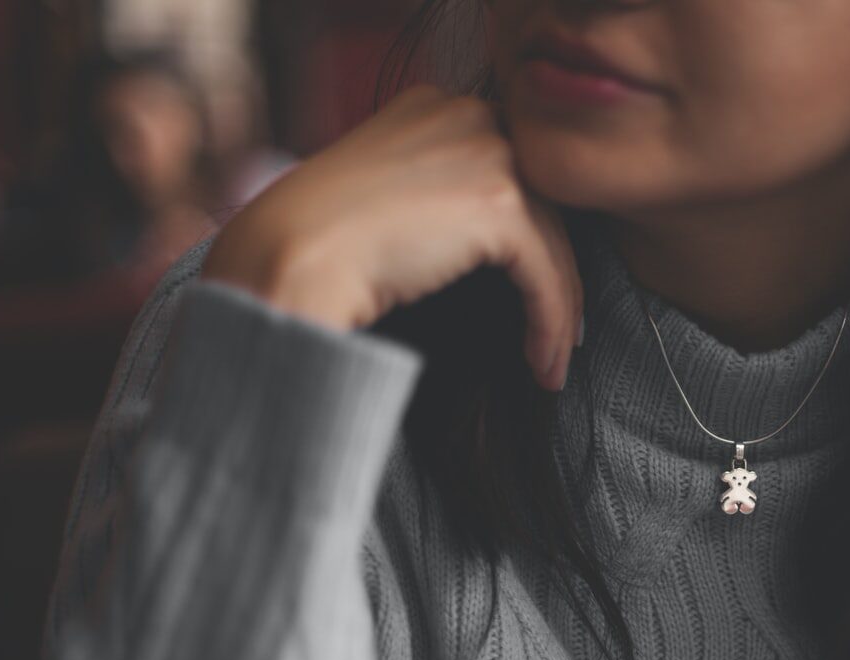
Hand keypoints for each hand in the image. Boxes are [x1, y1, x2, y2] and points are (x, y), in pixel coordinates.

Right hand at [201, 83, 582, 391]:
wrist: (291, 258)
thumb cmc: (320, 243)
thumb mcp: (387, 196)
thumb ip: (435, 196)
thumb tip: (480, 241)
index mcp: (437, 106)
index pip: (510, 172)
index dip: (529, 236)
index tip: (534, 287)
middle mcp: (467, 115)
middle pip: (541, 204)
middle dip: (553, 274)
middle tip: (558, 333)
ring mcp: (486, 153)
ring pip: (552, 242)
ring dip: (557, 311)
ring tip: (550, 362)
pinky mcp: (499, 204)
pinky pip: (547, 274)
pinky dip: (552, 324)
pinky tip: (544, 364)